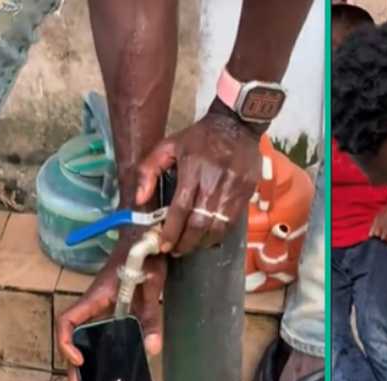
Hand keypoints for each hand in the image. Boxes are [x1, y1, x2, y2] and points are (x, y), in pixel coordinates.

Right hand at [55, 239, 165, 380]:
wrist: (145, 240)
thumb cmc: (145, 258)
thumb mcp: (153, 286)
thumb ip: (151, 318)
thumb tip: (151, 350)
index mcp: (96, 299)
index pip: (67, 322)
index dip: (67, 342)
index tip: (79, 360)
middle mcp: (91, 308)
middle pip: (72, 343)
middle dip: (73, 372)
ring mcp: (98, 313)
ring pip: (82, 344)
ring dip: (82, 370)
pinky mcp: (108, 315)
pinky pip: (96, 339)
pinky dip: (96, 358)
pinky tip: (105, 374)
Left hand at [133, 110, 261, 255]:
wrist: (237, 125)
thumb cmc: (199, 137)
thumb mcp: (168, 145)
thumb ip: (148, 170)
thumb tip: (139, 199)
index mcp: (193, 169)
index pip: (181, 208)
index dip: (172, 231)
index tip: (164, 245)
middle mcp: (215, 181)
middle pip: (200, 223)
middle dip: (186, 242)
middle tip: (175, 250)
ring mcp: (233, 189)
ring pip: (218, 227)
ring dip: (203, 242)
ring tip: (191, 245)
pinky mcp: (246, 192)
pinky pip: (232, 221)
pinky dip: (219, 233)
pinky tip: (208, 235)